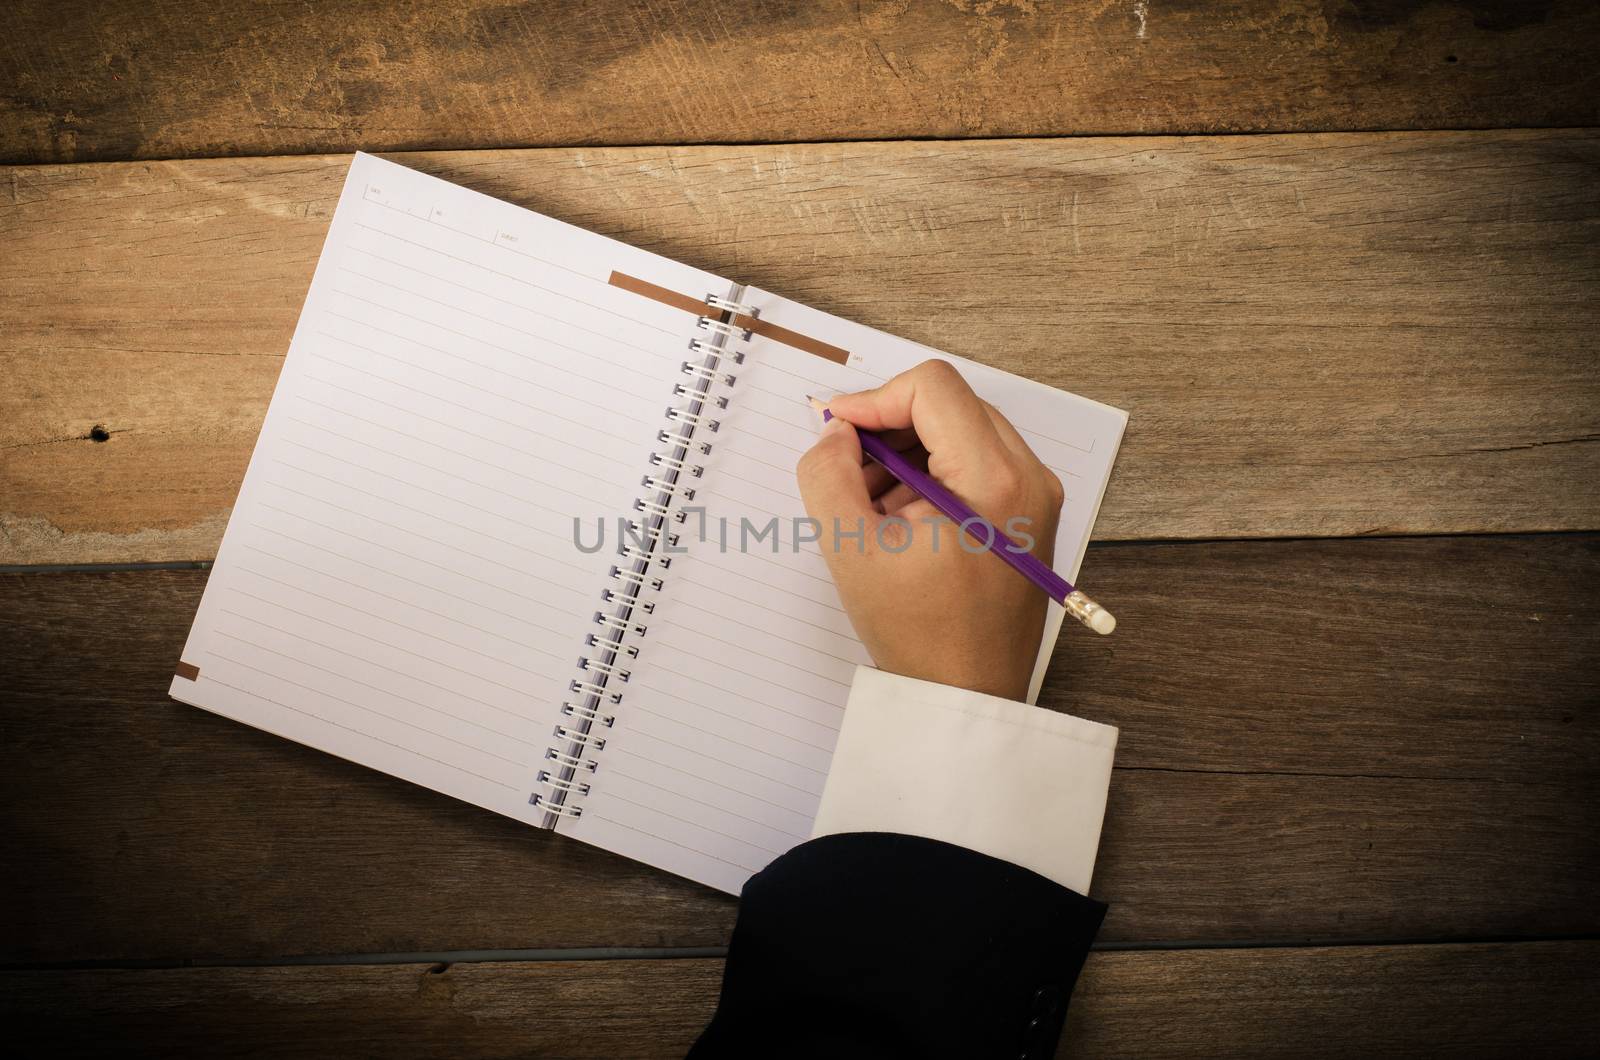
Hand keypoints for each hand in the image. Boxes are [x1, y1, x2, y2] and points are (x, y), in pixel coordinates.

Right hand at [796, 360, 1064, 701]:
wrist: (967, 695)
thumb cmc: (919, 634)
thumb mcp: (850, 548)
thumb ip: (827, 474)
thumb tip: (836, 432)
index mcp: (994, 481)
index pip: (932, 388)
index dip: (875, 399)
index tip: (838, 431)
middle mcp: (1028, 477)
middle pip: (950, 403)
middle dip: (890, 428)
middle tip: (850, 470)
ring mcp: (1036, 496)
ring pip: (962, 429)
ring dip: (909, 451)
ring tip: (873, 505)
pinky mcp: (1030, 513)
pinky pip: (977, 462)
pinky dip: (933, 473)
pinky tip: (901, 518)